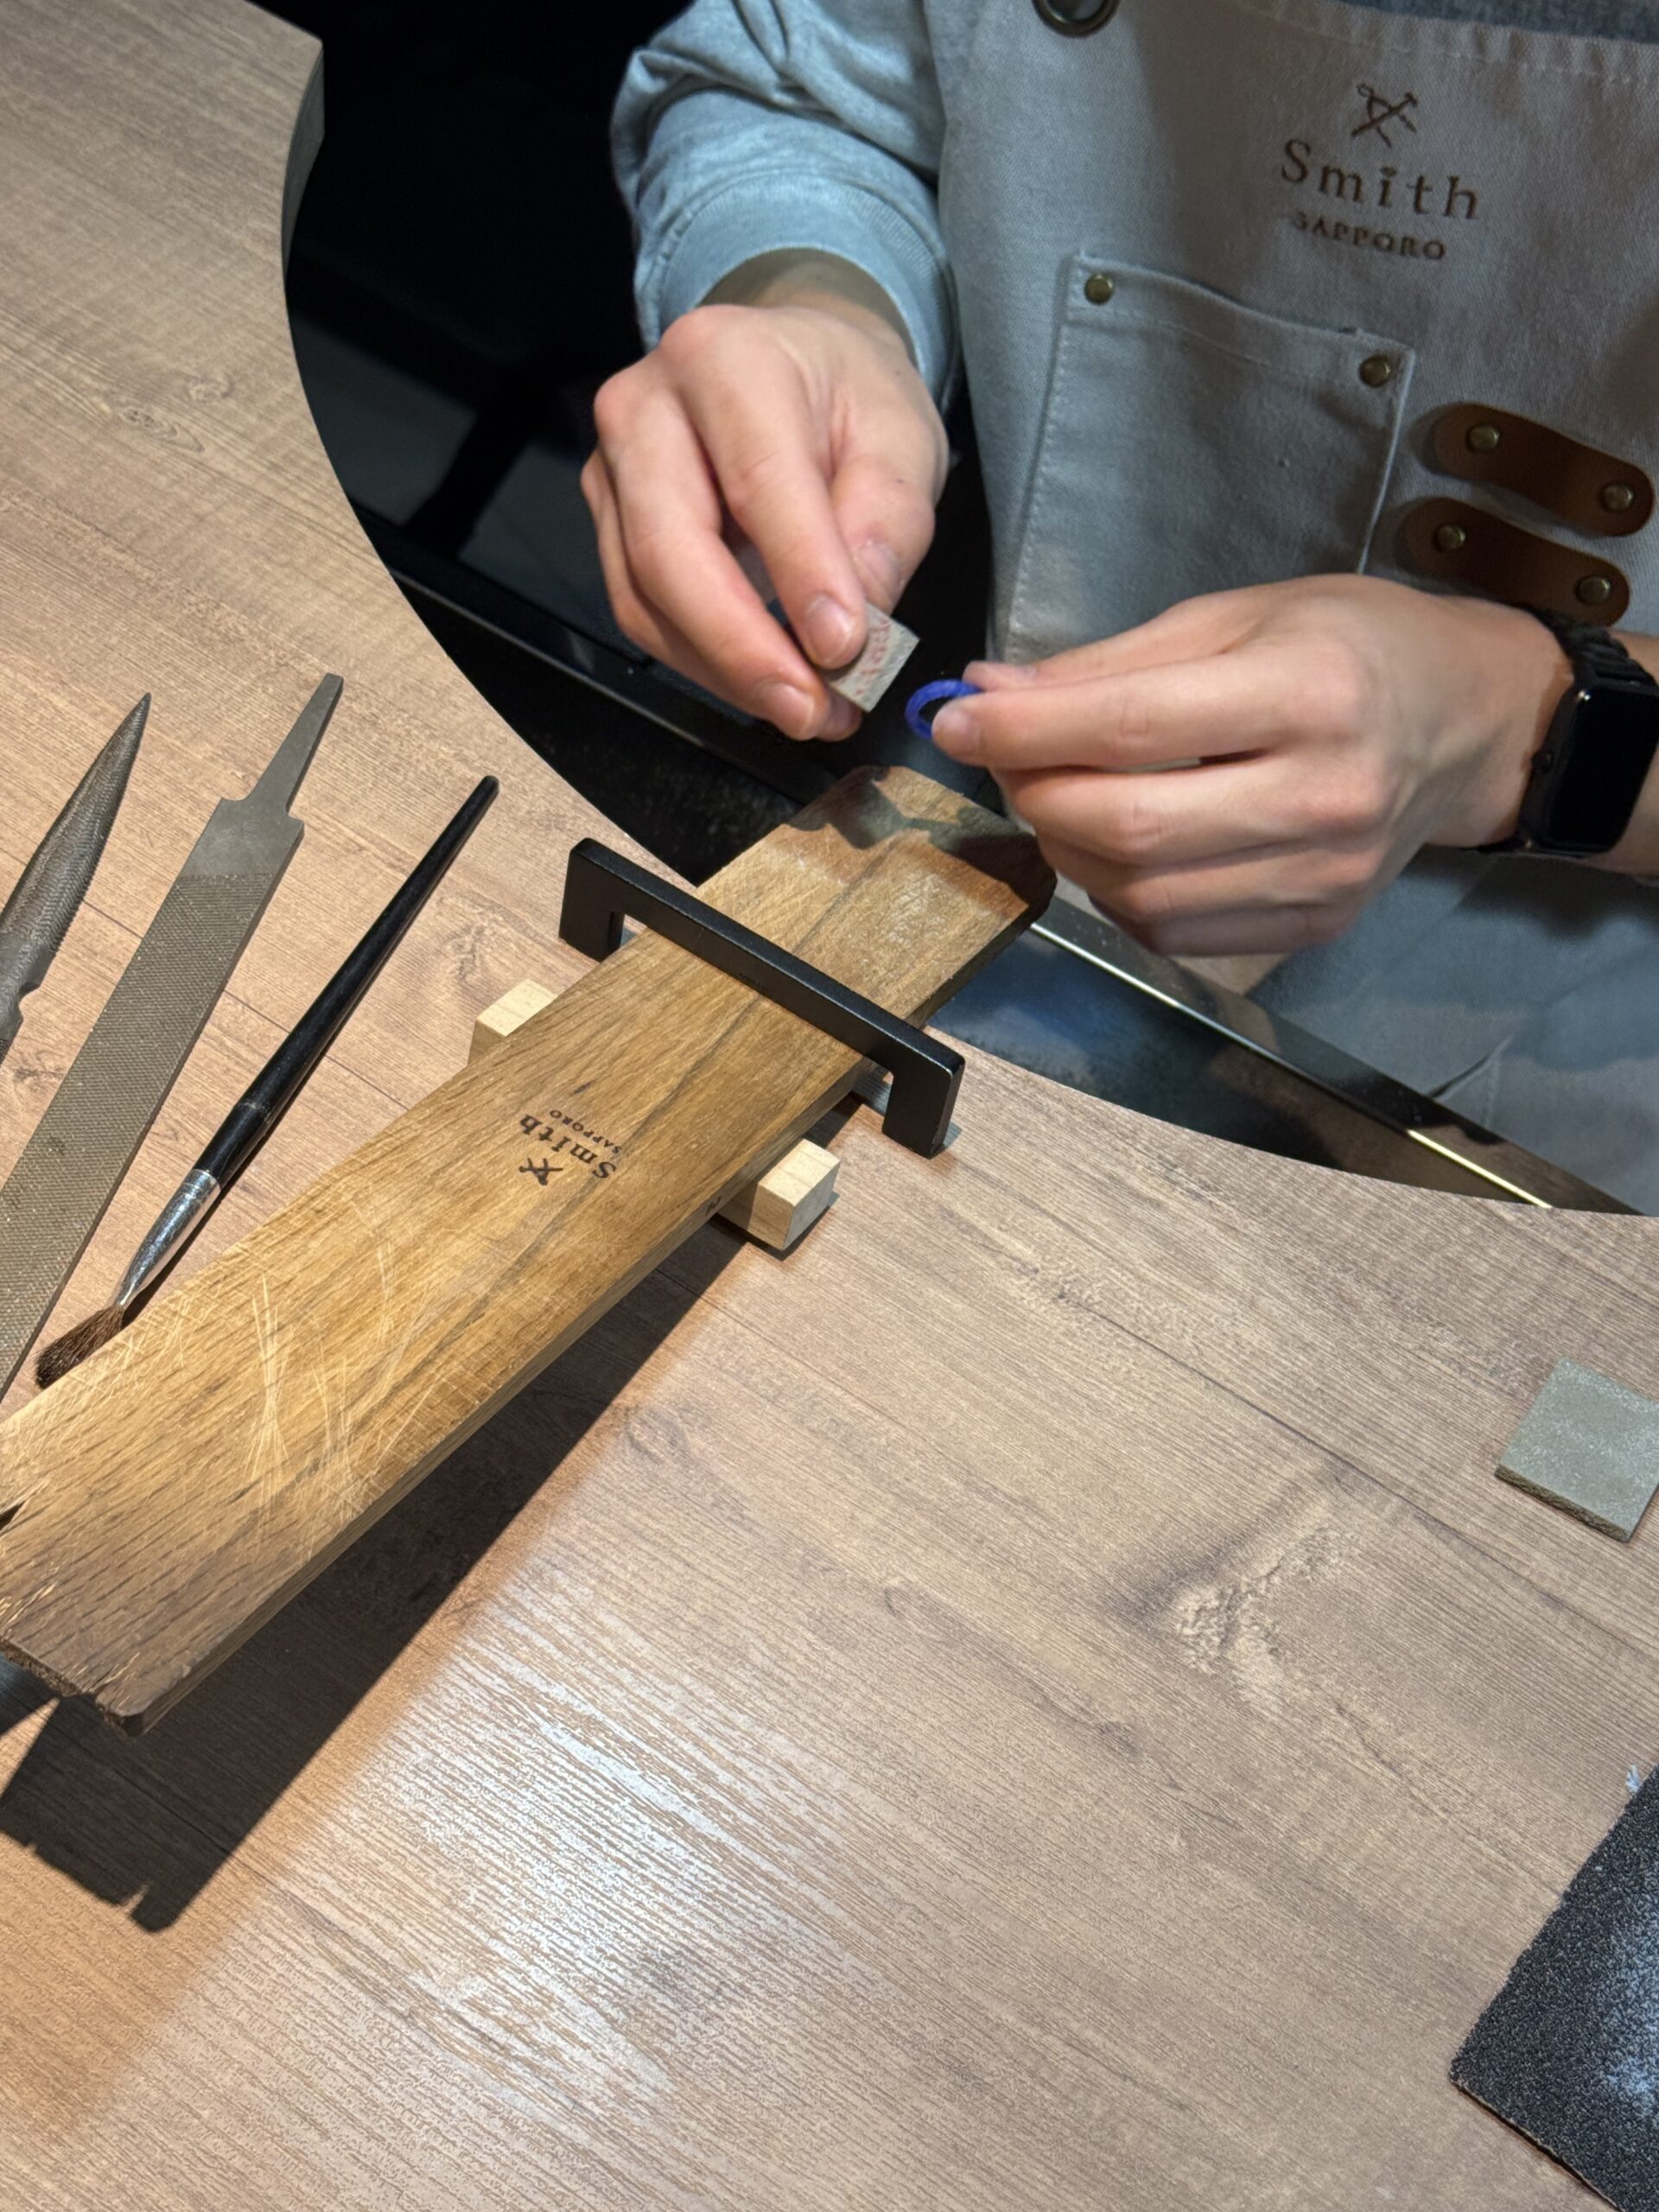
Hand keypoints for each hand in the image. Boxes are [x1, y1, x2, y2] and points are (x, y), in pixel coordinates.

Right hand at [582, 291, 946, 739]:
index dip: (800, 574)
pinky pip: (642, 612)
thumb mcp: (901, 439)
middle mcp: (645, 406)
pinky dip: (705, 663)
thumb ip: (886, 523)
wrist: (797, 368)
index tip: (845, 649)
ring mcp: (612, 468)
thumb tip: (857, 623)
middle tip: (810, 710)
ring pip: (645, 596)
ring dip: (724, 671)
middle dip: (742, 648)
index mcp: (727, 360)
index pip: (757, 480)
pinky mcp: (609, 522)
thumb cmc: (847, 398)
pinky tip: (765, 680)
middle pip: (668, 549)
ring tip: (804, 709)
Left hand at [929, 576, 1566, 954]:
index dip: (1023, 731)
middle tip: (1004, 757)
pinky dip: (1115, 892)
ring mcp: (1323, 875)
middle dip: (1034, 795)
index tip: (957, 718)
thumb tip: (989, 693)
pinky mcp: (1313, 924)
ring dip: (1066, 849)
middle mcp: (1324, 795)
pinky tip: (1117, 843)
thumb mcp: (1235, 617)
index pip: (1130, 727)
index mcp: (1311, 693)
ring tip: (1061, 794)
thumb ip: (1109, 664)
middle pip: (1128, 828)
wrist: (1464, 722)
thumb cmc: (1348, 649)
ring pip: (1139, 894)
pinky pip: (1173, 932)